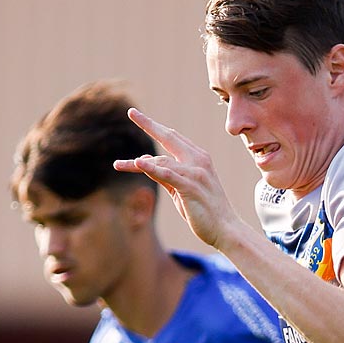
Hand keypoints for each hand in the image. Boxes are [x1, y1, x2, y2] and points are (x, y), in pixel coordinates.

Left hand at [113, 108, 247, 251]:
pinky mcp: (190, 187)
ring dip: (137, 163)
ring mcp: (195, 173)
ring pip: (162, 160)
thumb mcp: (181, 189)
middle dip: (149, 124)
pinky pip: (168, 174)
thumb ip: (165, 175)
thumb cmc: (205, 212)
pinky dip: (153, 168)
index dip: (155, 126)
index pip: (173, 138)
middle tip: (131, 112)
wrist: (226, 230)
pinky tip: (138, 163)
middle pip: (169, 137)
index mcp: (198, 158)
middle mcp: (198, 160)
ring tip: (117, 165)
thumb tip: (145, 163)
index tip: (138, 116)